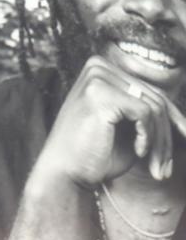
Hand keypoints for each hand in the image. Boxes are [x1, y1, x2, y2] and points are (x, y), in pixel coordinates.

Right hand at [42, 56, 185, 186]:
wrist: (64, 172)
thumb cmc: (93, 152)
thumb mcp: (126, 127)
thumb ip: (147, 112)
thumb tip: (181, 115)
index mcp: (101, 69)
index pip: (148, 89)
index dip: (172, 116)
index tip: (185, 136)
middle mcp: (98, 67)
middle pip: (153, 97)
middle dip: (166, 135)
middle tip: (165, 167)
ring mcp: (97, 78)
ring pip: (153, 106)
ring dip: (160, 142)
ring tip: (156, 167)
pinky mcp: (100, 93)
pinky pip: (144, 113)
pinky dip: (148, 138)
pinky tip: (138, 152)